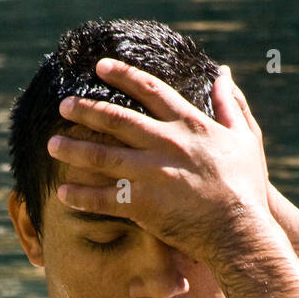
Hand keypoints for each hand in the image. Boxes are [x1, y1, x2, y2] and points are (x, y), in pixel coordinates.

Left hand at [47, 57, 278, 269]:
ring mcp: (152, 174)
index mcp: (190, 124)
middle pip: (117, 119)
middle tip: (63, 105)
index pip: (149, 90)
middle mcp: (167, 143)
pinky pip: (104, 198)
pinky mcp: (143, 204)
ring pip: (103, 156)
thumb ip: (232, 104)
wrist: (241, 230)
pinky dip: (82, 196)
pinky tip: (63, 193)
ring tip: (51, 145)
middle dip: (86, 110)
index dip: (122, 76)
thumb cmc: (247, 186)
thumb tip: (224, 74)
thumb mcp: (246, 139)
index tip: (100, 68)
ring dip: (74, 149)